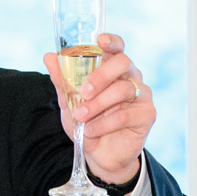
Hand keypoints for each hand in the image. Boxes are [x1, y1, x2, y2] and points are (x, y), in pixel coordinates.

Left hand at [42, 31, 153, 185]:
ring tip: (80, 117)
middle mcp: (131, 77)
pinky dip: (105, 123)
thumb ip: (62, 80)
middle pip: (123, 63)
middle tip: (83, 92)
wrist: (100, 155)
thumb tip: (49, 56)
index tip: (100, 40)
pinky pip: (127, 114)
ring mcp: (142, 95)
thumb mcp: (69, 102)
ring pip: (123, 90)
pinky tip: (91, 131)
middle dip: (100, 76)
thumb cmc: (87, 123)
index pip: (117, 48)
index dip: (111, 41)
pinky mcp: (147, 114)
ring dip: (98, 104)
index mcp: (113, 69)